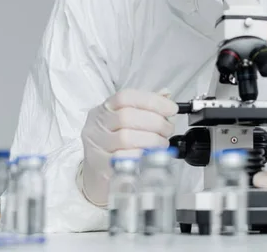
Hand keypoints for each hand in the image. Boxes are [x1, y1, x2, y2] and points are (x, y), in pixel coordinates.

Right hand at [79, 89, 177, 205]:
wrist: (95, 171)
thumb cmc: (114, 142)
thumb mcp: (125, 119)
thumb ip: (145, 106)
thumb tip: (166, 95)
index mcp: (104, 109)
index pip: (126, 97)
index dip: (152, 101)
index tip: (171, 109)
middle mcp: (97, 124)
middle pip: (127, 117)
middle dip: (156, 122)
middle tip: (168, 129)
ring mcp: (96, 145)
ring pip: (126, 138)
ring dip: (152, 140)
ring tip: (162, 143)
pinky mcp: (100, 166)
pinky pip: (123, 159)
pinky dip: (141, 155)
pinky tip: (150, 155)